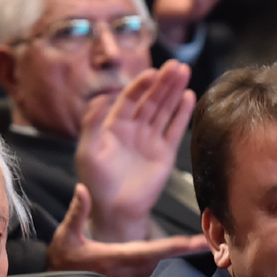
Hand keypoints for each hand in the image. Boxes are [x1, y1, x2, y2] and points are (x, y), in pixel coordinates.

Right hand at [47, 184, 204, 276]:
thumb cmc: (61, 264)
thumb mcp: (65, 236)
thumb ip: (77, 212)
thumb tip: (81, 188)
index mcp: (116, 257)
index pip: (152, 251)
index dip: (176, 247)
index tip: (196, 242)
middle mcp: (127, 274)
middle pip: (166, 264)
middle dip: (189, 257)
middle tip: (216, 248)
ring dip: (183, 268)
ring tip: (207, 258)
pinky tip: (186, 276)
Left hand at [75, 61, 194, 241]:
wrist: (115, 210)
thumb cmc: (97, 183)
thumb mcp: (88, 152)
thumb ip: (92, 125)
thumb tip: (99, 99)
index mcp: (114, 125)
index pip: (130, 99)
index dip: (141, 85)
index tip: (153, 73)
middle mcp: (133, 129)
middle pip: (151, 100)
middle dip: (163, 83)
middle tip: (177, 66)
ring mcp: (150, 140)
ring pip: (164, 110)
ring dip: (174, 92)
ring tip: (185, 73)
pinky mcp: (164, 153)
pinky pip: (174, 129)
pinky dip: (182, 113)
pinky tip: (189, 96)